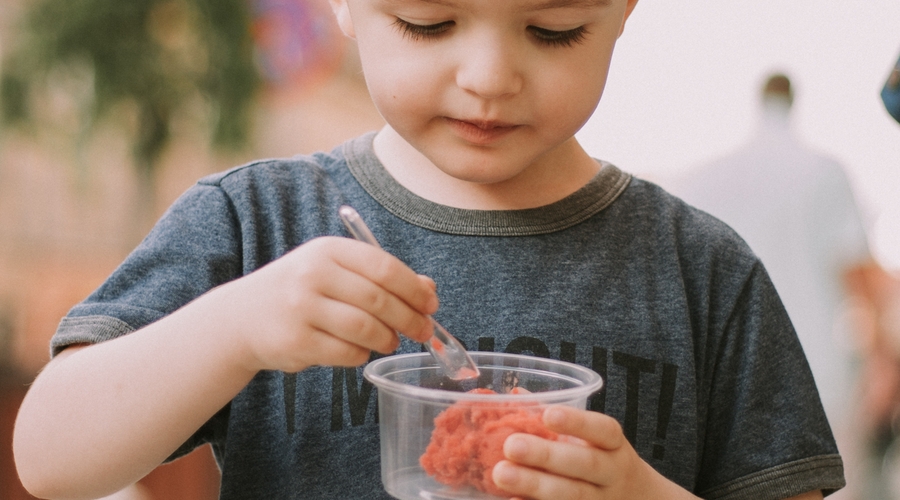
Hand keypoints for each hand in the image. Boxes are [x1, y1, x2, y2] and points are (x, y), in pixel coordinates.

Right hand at [210, 236, 437, 372]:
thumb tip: (429, 290)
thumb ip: (380, 277)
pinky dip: (362, 354)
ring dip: (387, 338)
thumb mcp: (335, 272)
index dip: (414, 288)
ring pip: (365, 328)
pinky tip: (360, 350)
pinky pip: (347, 352)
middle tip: (423, 330)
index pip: (384, 267)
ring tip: (390, 341)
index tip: (431, 304)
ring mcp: (301, 308)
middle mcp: (313, 274)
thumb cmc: (300, 292)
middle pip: (378, 299)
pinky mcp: (296, 341)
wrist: (241, 318)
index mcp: (328, 250)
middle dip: (409, 318)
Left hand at [491, 405, 698, 499]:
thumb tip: (516, 394)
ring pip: (572, 495)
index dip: (578, 423)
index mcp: (614, 445)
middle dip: (547, 455)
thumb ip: (557, 417)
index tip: (549, 414)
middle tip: (511, 446)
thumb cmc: (600, 458)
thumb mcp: (591, 438)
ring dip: (534, 485)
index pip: (603, 431)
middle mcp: (611, 474)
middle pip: (585, 464)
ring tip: (501, 473)